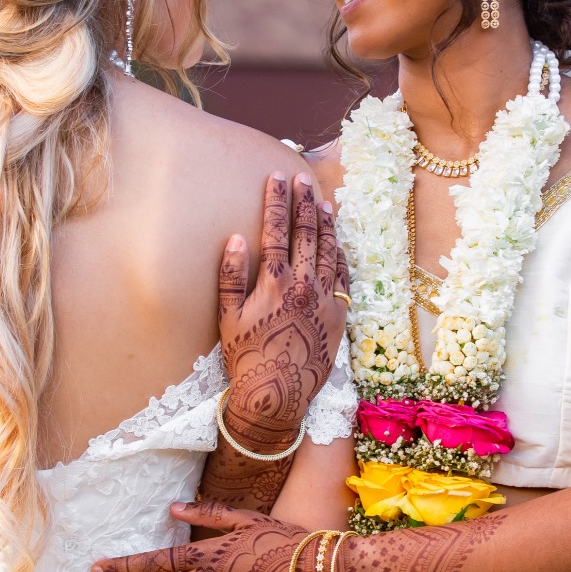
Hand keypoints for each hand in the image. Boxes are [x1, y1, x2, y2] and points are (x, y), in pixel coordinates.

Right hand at [215, 172, 348, 451]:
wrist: (276, 394)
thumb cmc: (245, 356)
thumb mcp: (228, 316)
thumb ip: (231, 275)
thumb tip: (235, 238)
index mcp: (274, 281)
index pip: (276, 230)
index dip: (276, 201)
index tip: (277, 177)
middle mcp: (303, 285)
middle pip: (305, 232)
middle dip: (303, 201)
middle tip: (302, 178)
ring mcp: (325, 299)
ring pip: (328, 250)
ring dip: (325, 223)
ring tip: (323, 202)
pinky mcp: (339, 315)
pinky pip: (343, 277)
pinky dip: (339, 255)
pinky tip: (337, 242)